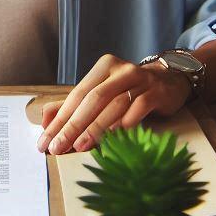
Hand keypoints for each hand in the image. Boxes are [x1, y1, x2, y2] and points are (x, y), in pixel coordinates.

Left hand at [37, 53, 191, 155]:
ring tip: (80, 146)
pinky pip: (137, 109)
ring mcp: (140, 80)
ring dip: (96, 128)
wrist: (170, 80)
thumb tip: (45, 121)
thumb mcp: (101, 93)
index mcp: (103, 68)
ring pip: (113, 104)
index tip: (46, 141)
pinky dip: (124, 124)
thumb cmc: (129, 90)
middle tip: (57, 147)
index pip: (76, 95)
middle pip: (92, 99)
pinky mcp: (156, 92)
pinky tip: (113, 140)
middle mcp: (120, 70)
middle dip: (72, 125)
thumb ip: (73, 105)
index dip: (60, 118)